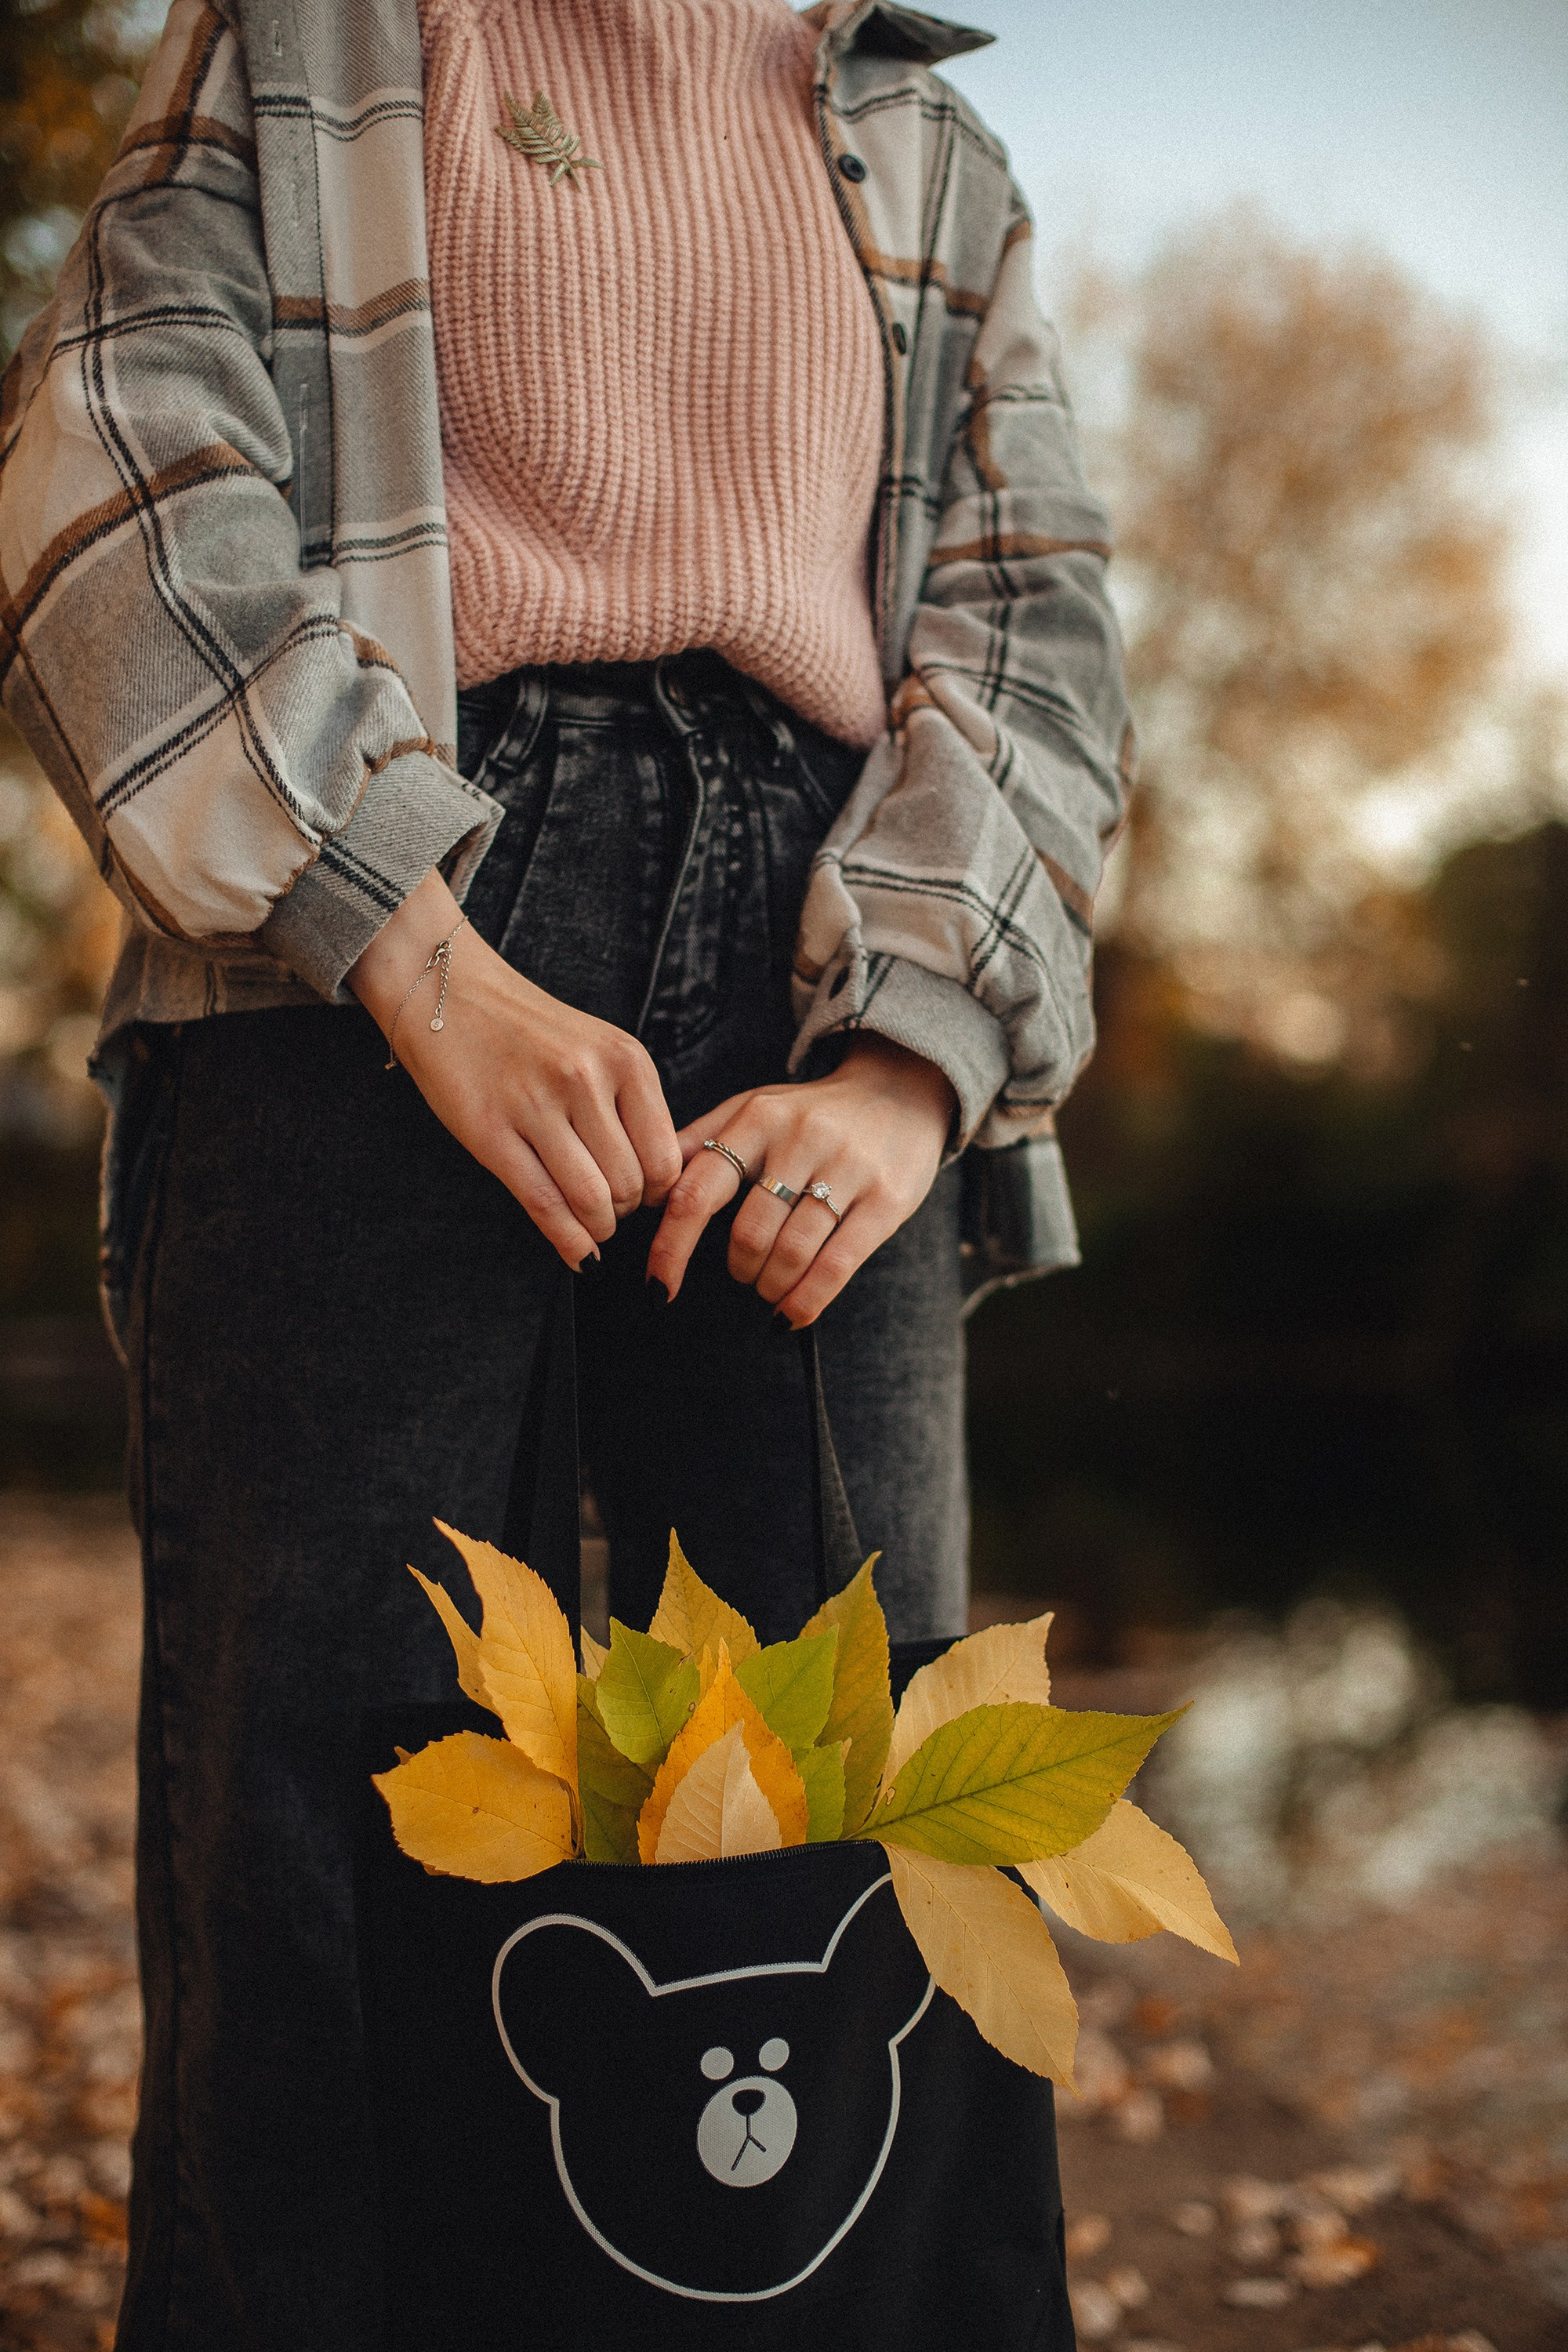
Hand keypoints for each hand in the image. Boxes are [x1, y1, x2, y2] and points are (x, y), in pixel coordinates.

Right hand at [349, 871, 682, 1267]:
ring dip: (597, 1228)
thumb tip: (658, 1184)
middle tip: (608, 1212)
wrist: (448, 992)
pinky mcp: (490, 1131)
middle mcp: (587, 1079)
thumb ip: (629, 1105)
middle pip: (631, 1185)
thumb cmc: (529, 1030)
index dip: (659, 1193)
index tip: (642, 1198)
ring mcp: (536, 1104)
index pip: (666, 1158)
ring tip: (590, 1225)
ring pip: (592, 1200)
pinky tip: (577, 1254)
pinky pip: (543, 1204)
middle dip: (624, 1213)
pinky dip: (566, 1241)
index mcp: (624, 1060)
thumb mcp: (597, 1048)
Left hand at [647, 1036, 956, 1325]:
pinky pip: (837, 1265)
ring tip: (770, 1288)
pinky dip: (807, 1300)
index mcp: (756, 1118)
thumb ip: (700, 1143)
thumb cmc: (812, 1112)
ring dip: (771, 1286)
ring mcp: (847, 1168)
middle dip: (739, 1269)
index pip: (698, 1191)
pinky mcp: (885, 1199)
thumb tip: (648, 1189)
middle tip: (744, 1274)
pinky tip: (792, 1314)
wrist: (901, 1090)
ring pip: (791, 1253)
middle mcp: (800, 1139)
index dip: (671, 1247)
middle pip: (749, 1233)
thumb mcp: (753, 1109)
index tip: (658, 1286)